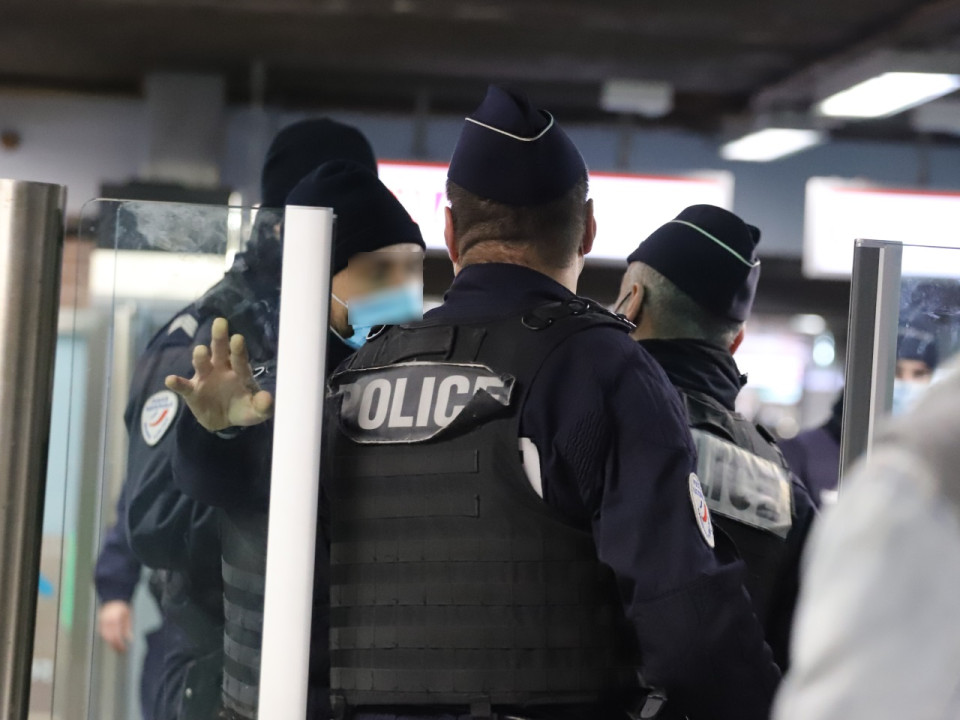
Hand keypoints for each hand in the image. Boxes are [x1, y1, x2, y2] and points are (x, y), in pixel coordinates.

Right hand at [98, 600, 132, 653]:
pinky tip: (111, 641)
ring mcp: (102, 622)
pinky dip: (106, 638)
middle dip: (115, 646)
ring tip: (116, 647)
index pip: (116, 636)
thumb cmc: (122, 606)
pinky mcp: (99, 622)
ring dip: (110, 643)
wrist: (114, 597)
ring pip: (105, 637)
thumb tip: (129, 639)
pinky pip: (102, 633)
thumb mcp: (128, 616)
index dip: (120, 645)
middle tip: (120, 650)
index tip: (124, 649)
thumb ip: (128, 628)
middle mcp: (107, 621)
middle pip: (110, 638)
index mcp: (115, 620)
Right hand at [165, 317, 273, 431]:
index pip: (239, 358)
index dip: (238, 349)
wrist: (225, 422)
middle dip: (220, 337)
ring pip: (202, 363)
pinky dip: (177, 383)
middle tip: (220, 322)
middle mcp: (221, 368)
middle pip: (220, 350)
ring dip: (200, 357)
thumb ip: (263, 406)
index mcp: (239, 370)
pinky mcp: (193, 391)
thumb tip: (267, 399)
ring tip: (200, 351)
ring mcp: (205, 378)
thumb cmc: (243, 409)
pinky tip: (171, 380)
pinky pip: (184, 386)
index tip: (237, 338)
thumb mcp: (256, 411)